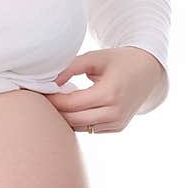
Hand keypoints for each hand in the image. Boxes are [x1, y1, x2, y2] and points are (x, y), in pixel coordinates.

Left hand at [45, 47, 164, 133]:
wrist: (148, 71)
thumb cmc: (120, 60)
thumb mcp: (96, 58)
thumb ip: (71, 67)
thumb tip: (50, 81)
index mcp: (109, 93)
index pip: (71, 104)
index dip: (52, 99)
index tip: (39, 92)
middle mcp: (114, 112)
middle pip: (72, 120)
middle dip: (55, 111)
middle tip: (42, 99)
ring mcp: (117, 123)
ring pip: (80, 128)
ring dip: (66, 118)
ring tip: (56, 103)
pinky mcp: (117, 127)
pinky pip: (90, 129)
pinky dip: (78, 121)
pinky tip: (72, 109)